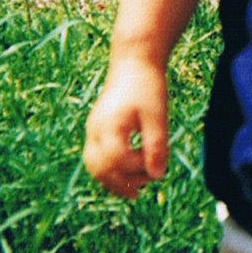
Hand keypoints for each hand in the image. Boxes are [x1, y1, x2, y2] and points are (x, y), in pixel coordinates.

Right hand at [83, 59, 168, 197]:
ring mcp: (93, 129)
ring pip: (93, 165)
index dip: (137, 169)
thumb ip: (157, 146)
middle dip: (120, 184)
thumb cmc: (148, 86)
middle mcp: (95, 130)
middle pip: (99, 169)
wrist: (134, 62)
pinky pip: (96, 157)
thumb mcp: (157, 116)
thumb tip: (158, 176)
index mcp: (109, 126)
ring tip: (133, 190)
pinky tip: (128, 173)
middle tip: (143, 190)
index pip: (117, 161)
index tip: (157, 164)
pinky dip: (109, 169)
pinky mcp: (97, 129)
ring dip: (112, 180)